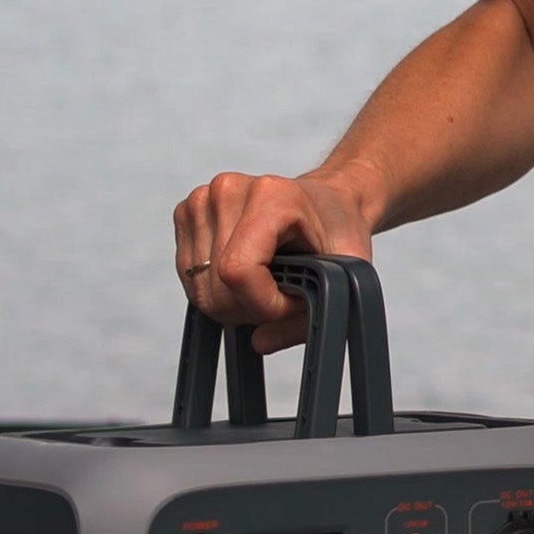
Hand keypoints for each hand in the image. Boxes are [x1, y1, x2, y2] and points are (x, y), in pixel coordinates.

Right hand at [171, 170, 375, 350]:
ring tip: (267, 282)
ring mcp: (203, 199)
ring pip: (200, 288)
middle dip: (252, 308)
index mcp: (270, 196)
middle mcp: (228, 191)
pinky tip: (246, 275)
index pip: (238, 272)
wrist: (328, 201)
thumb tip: (261, 342)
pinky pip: (190, 277)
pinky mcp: (187, 213)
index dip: (265, 305)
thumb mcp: (346, 273)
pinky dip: (217, 289)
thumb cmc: (337, 229)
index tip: (293, 301)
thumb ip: (307, 316)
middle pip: (216, 287)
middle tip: (283, 295)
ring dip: (234, 302)